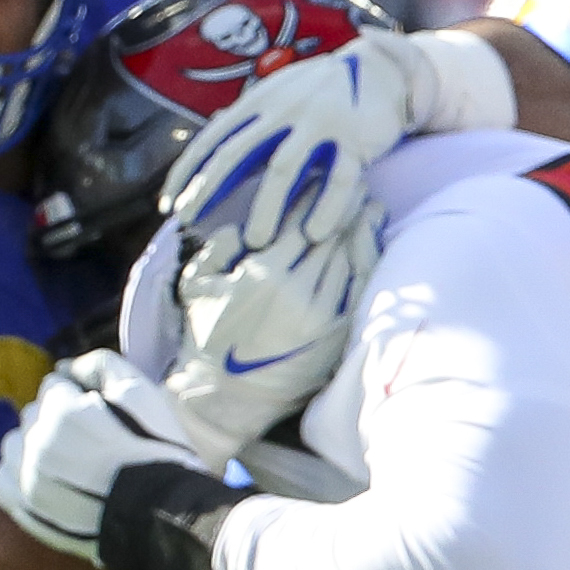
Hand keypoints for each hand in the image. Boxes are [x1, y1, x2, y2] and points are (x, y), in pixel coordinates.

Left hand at [0, 353, 239, 569]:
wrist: (166, 518)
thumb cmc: (160, 454)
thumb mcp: (144, 396)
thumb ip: (103, 366)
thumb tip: (65, 366)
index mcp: (62, 410)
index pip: (55, 385)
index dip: (81, 397)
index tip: (105, 416)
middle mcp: (36, 441)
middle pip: (34, 414)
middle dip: (56, 420)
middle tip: (92, 442)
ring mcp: (27, 477)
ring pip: (15, 444)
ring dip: (35, 446)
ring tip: (70, 463)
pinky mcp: (25, 508)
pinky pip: (3, 482)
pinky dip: (19, 476)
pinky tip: (46, 481)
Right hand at [161, 207, 378, 460]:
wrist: (227, 392)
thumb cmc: (207, 333)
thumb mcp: (196, 283)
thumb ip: (217, 248)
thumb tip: (242, 224)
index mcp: (263, 274)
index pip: (296, 224)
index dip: (311, 199)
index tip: (320, 177)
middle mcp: (298, 292)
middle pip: (329, 239)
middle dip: (343, 208)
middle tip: (357, 182)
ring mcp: (322, 315)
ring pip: (349, 262)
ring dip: (362, 232)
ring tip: (372, 207)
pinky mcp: (336, 336)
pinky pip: (359, 293)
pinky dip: (368, 266)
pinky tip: (374, 248)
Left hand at [164, 24, 511, 255]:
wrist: (381, 71)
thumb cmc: (324, 90)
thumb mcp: (279, 94)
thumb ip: (250, 117)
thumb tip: (212, 133)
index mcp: (259, 102)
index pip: (212, 139)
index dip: (187, 172)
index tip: (169, 205)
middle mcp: (283, 111)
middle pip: (238, 154)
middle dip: (210, 191)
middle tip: (191, 226)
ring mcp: (320, 124)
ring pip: (285, 169)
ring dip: (268, 207)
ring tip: (257, 242)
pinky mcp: (357, 141)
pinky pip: (340, 179)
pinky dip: (327, 208)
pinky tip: (313, 235)